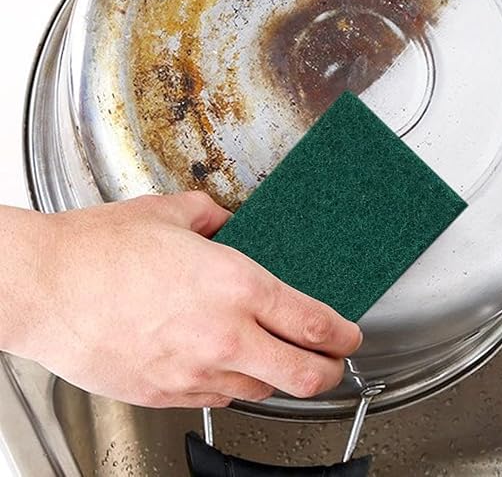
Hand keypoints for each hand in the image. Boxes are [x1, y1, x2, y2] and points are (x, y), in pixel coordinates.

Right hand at [0, 193, 361, 407]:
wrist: (42, 287)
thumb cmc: (99, 250)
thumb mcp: (170, 213)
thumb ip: (213, 216)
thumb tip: (228, 221)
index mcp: (236, 286)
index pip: (313, 322)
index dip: (343, 336)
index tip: (350, 337)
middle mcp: (223, 335)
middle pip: (302, 375)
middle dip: (328, 372)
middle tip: (331, 362)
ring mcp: (194, 372)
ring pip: (260, 390)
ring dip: (276, 376)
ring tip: (274, 357)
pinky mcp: (166, 394)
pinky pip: (216, 397)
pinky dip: (231, 383)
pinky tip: (222, 362)